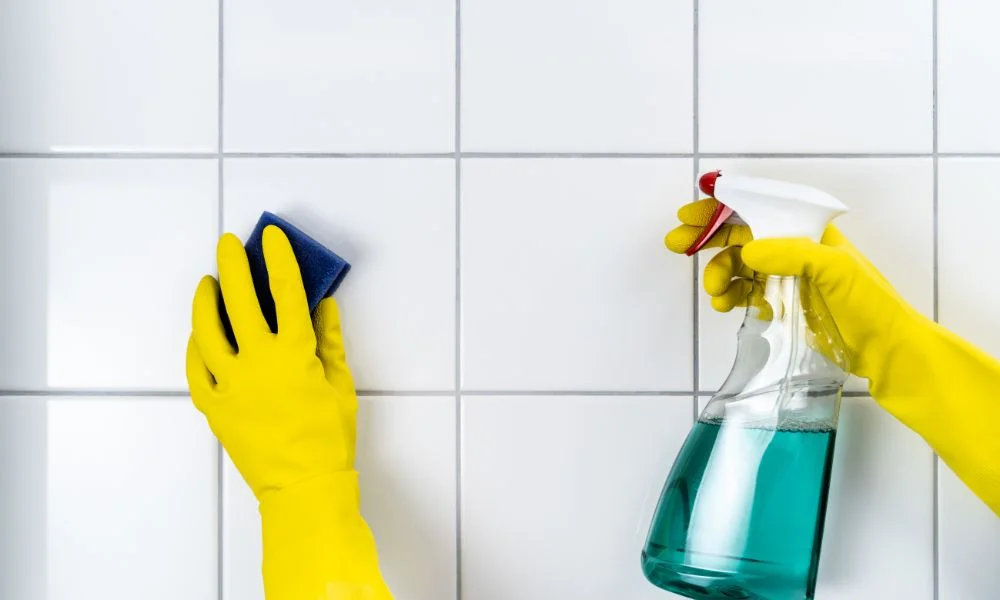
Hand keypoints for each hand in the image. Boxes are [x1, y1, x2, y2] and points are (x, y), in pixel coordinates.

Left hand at [185, 225, 355, 500]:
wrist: (304, 484)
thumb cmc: (329, 437)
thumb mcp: (341, 384)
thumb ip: (330, 341)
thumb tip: (325, 306)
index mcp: (295, 353)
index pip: (286, 292)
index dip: (279, 259)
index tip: (271, 238)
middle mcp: (258, 361)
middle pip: (241, 300)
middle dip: (233, 265)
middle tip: (228, 244)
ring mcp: (231, 384)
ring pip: (207, 330)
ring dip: (205, 301)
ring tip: (207, 283)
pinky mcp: (214, 406)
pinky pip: (196, 368)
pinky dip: (195, 347)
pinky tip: (198, 335)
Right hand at [665, 197, 918, 380]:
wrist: (884, 350)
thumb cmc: (869, 305)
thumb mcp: (836, 270)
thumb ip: (792, 254)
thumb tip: (749, 249)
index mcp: (809, 232)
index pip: (759, 210)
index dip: (723, 209)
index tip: (691, 215)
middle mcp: (794, 249)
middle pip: (741, 235)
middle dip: (708, 239)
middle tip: (678, 245)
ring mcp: (787, 277)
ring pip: (739, 267)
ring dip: (719, 274)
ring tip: (716, 294)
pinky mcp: (783, 303)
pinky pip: (746, 293)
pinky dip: (731, 297)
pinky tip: (727, 306)